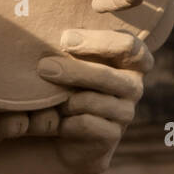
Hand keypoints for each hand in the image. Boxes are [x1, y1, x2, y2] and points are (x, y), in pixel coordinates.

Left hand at [35, 28, 150, 171]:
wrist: (45, 134)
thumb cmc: (52, 86)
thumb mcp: (58, 61)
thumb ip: (65, 48)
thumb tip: (58, 36)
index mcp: (123, 61)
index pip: (130, 46)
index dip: (102, 42)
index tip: (65, 39)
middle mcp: (130, 86)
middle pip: (109, 76)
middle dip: (74, 71)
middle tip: (43, 67)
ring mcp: (124, 113)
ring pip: (96, 102)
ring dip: (66, 101)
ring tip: (45, 101)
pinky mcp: (111, 137)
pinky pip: (89, 125)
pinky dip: (67, 123)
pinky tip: (55, 122)